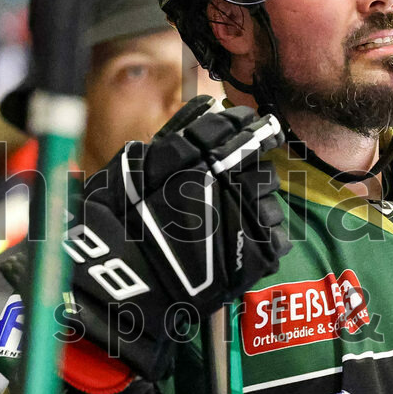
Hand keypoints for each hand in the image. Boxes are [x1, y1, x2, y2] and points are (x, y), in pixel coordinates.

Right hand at [66, 95, 289, 379]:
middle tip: (235, 181)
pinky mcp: (255, 254)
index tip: (245, 126)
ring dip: (257, 202)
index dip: (239, 125)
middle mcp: (227, 181)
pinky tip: (243, 238)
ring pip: (270, 197)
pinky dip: (264, 235)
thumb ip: (172, 138)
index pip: (233, 126)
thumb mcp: (130, 167)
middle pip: (258, 162)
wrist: (121, 283)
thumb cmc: (116, 223)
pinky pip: (276, 235)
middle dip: (250, 169)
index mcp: (197, 155)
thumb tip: (203, 110)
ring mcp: (244, 218)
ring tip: (236, 215)